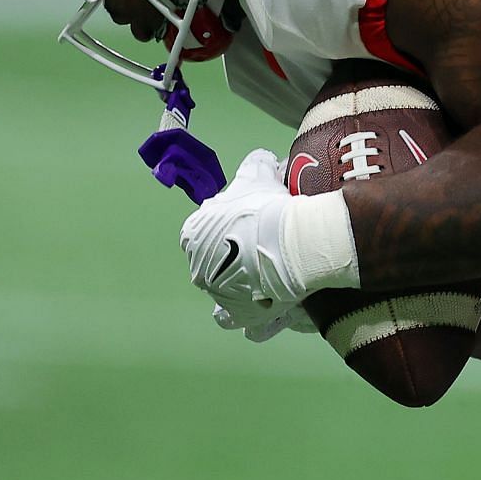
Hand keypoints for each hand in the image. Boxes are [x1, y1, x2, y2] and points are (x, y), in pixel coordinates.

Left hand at [180, 150, 309, 337]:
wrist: (286, 241)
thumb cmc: (266, 206)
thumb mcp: (258, 174)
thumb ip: (255, 165)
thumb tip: (263, 161)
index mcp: (194, 232)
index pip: (207, 229)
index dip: (232, 225)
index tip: (254, 223)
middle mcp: (197, 264)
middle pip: (216, 260)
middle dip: (236, 255)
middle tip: (267, 246)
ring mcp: (215, 293)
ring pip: (227, 288)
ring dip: (244, 284)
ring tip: (273, 275)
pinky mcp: (237, 314)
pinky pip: (238, 318)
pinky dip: (248, 313)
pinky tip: (265, 305)